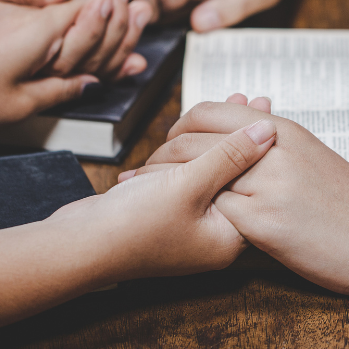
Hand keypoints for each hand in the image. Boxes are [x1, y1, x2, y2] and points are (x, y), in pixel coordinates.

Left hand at [0, 0, 122, 129]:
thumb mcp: (18, 105)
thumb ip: (60, 89)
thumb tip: (90, 82)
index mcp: (36, 31)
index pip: (87, 14)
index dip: (112, 18)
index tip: (134, 14)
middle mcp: (19, 11)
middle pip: (69, 8)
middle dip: (99, 15)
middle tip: (131, 11)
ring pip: (42, 11)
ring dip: (66, 19)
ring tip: (89, 23)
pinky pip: (16, 13)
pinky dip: (33, 23)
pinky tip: (42, 34)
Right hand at [65, 114, 277, 281]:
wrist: (78, 246)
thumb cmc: (133, 226)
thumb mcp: (189, 184)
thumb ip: (230, 156)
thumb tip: (267, 132)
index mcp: (228, 239)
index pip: (259, 188)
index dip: (265, 148)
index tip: (270, 112)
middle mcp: (212, 236)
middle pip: (237, 179)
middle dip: (242, 139)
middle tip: (257, 102)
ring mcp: (187, 227)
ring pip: (210, 176)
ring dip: (216, 142)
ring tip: (232, 105)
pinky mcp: (165, 216)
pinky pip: (187, 180)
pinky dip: (191, 155)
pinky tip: (192, 132)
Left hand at [129, 101, 348, 295]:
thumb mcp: (310, 155)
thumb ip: (272, 141)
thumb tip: (244, 126)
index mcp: (279, 127)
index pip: (206, 111)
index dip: (176, 128)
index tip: (166, 149)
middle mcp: (268, 149)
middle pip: (190, 140)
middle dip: (157, 159)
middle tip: (142, 178)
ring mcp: (265, 185)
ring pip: (194, 174)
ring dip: (162, 188)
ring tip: (144, 201)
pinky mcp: (264, 223)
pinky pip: (212, 212)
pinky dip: (189, 216)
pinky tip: (175, 228)